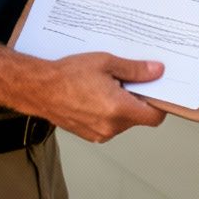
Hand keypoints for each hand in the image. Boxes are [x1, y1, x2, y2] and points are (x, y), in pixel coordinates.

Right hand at [33, 52, 168, 141]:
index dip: (159, 104)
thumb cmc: (68, 75)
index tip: (156, 90)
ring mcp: (100, 133)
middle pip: (138, 117)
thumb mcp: (106, 63)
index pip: (154, 117)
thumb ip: (135, 70)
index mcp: (119, 109)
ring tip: (106, 87)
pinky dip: (108, 113)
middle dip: (137, 100)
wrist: (40, 89)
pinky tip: (95, 96)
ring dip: (121, 107)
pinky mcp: (90, 135)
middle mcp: (111, 126)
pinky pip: (109, 125)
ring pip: (123, 122)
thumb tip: (156, 71)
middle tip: (125, 81)